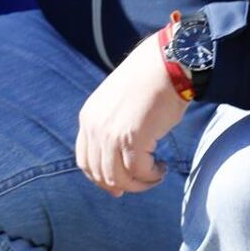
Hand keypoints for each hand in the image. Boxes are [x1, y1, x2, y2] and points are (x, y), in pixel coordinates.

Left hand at [76, 31, 190, 196]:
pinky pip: (139, 171)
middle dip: (122, 185)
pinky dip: (151, 176)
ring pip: (119, 177)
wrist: (165, 64)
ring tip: (156, 174)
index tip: (118, 186)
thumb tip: (121, 156)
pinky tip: (162, 168)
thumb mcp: (117, 103)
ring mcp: (111, 134)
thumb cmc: (148, 82)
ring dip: (140, 183)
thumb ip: (111, 127)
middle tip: (143, 183)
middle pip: (100, 174)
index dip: (100, 179)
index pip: (85, 161)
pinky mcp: (132, 138)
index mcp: (88, 118)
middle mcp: (94, 128)